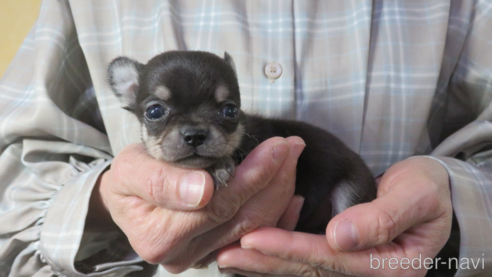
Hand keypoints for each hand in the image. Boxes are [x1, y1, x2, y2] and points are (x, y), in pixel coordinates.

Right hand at [87, 137, 304, 272]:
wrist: (127, 198)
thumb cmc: (129, 179)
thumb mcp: (131, 169)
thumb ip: (161, 181)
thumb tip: (201, 191)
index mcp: (160, 236)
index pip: (218, 204)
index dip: (252, 175)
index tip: (276, 148)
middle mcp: (183, 255)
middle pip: (243, 217)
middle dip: (273, 178)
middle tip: (291, 147)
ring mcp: (202, 256)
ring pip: (254, 226)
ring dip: (278, 190)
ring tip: (290, 157)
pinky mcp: (216, 251)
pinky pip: (255, 235)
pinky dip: (278, 214)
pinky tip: (292, 194)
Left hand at [216, 157, 452, 276]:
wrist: (430, 193)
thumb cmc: (427, 191)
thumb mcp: (417, 197)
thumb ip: (382, 217)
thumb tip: (340, 236)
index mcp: (391, 267)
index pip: (332, 259)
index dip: (291, 248)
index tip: (254, 237)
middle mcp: (367, 275)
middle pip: (310, 270)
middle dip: (266, 261)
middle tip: (227, 253)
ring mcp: (353, 270)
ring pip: (303, 270)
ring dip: (264, 264)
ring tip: (227, 256)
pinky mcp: (340, 260)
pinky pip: (305, 261)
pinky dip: (276, 258)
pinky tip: (249, 253)